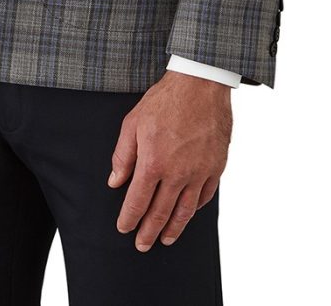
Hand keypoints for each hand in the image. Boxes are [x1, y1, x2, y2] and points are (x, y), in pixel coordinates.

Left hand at [108, 70, 232, 250]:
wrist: (200, 86)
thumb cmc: (165, 101)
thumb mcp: (133, 123)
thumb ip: (123, 155)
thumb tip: (115, 182)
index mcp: (153, 163)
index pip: (138, 201)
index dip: (129, 218)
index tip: (124, 229)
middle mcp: (177, 174)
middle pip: (161, 212)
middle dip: (149, 232)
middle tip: (142, 245)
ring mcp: (199, 172)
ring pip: (185, 211)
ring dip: (174, 228)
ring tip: (166, 239)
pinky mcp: (216, 167)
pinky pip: (205, 196)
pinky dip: (195, 209)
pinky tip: (188, 213)